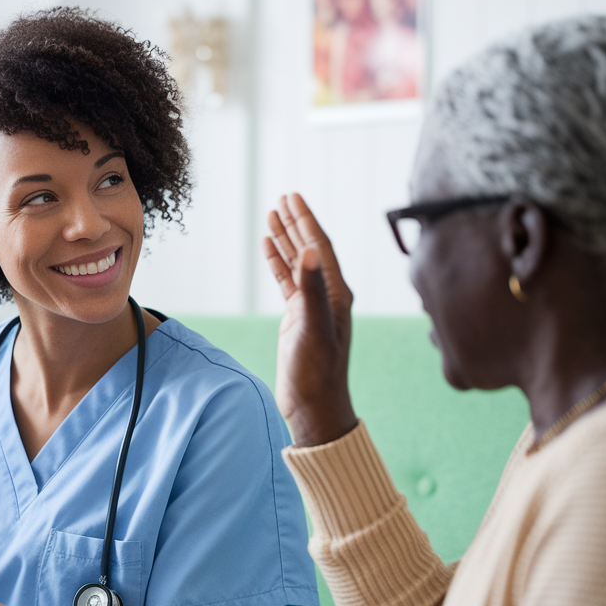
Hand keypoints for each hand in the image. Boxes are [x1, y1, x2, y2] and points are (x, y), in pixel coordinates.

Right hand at [263, 193, 357, 446]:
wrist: (315, 408)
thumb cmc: (317, 373)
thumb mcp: (313, 328)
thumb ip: (311, 289)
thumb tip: (310, 250)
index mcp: (336, 293)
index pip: (320, 247)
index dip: (306, 220)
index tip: (292, 197)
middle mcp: (327, 295)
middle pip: (310, 248)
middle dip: (296, 222)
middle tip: (282, 197)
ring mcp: (312, 306)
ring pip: (297, 263)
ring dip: (285, 239)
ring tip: (271, 216)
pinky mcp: (298, 319)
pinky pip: (287, 282)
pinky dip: (278, 263)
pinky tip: (269, 249)